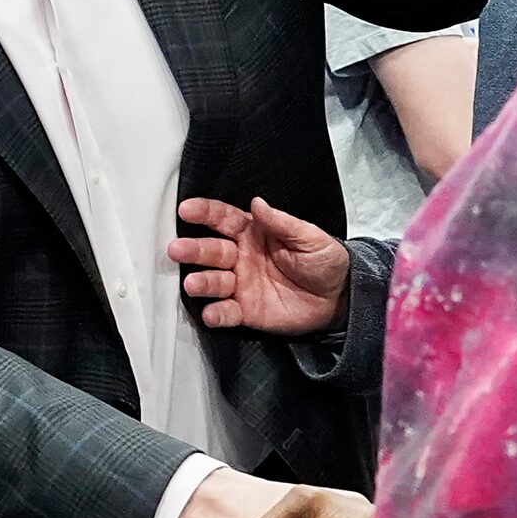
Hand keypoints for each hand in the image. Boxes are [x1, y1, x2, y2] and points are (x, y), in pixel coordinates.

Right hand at [170, 196, 346, 334]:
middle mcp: (241, 257)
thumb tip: (258, 203)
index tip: (187, 209)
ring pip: (214, 281)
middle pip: (211, 250)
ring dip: (201, 282)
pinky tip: (211, 312)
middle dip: (193, 249)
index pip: (224, 219)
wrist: (339, 300)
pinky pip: (226, 313)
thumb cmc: (325, 262)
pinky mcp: (246, 311)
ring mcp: (241, 285)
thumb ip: (282, 223)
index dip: (205, 213)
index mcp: (254, 233)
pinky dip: (216, 314)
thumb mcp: (311, 238)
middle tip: (177, 249)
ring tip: (192, 283)